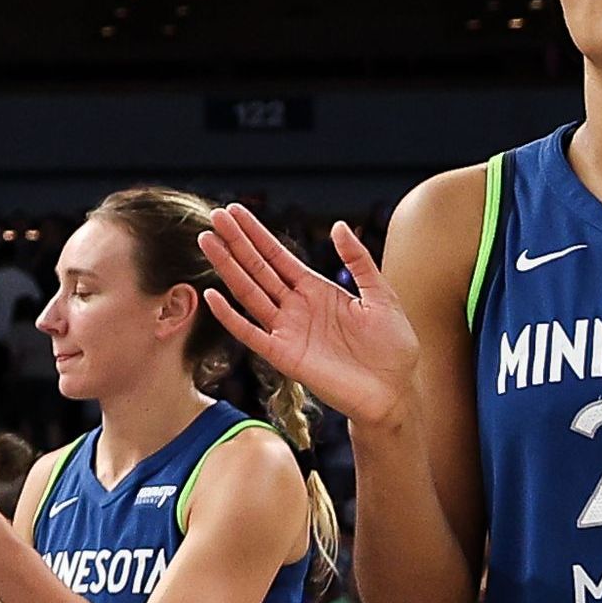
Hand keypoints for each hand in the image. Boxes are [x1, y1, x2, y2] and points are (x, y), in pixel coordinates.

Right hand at [195, 205, 421, 433]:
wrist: (394, 390)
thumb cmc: (393, 346)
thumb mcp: (381, 295)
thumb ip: (359, 261)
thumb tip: (339, 226)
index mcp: (316, 289)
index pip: (278, 256)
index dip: (256, 233)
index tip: (234, 212)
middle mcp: (295, 307)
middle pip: (258, 268)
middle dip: (236, 242)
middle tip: (213, 217)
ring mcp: (286, 331)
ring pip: (249, 293)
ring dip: (227, 268)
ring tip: (207, 242)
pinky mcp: (283, 356)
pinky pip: (250, 333)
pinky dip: (230, 316)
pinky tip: (213, 295)